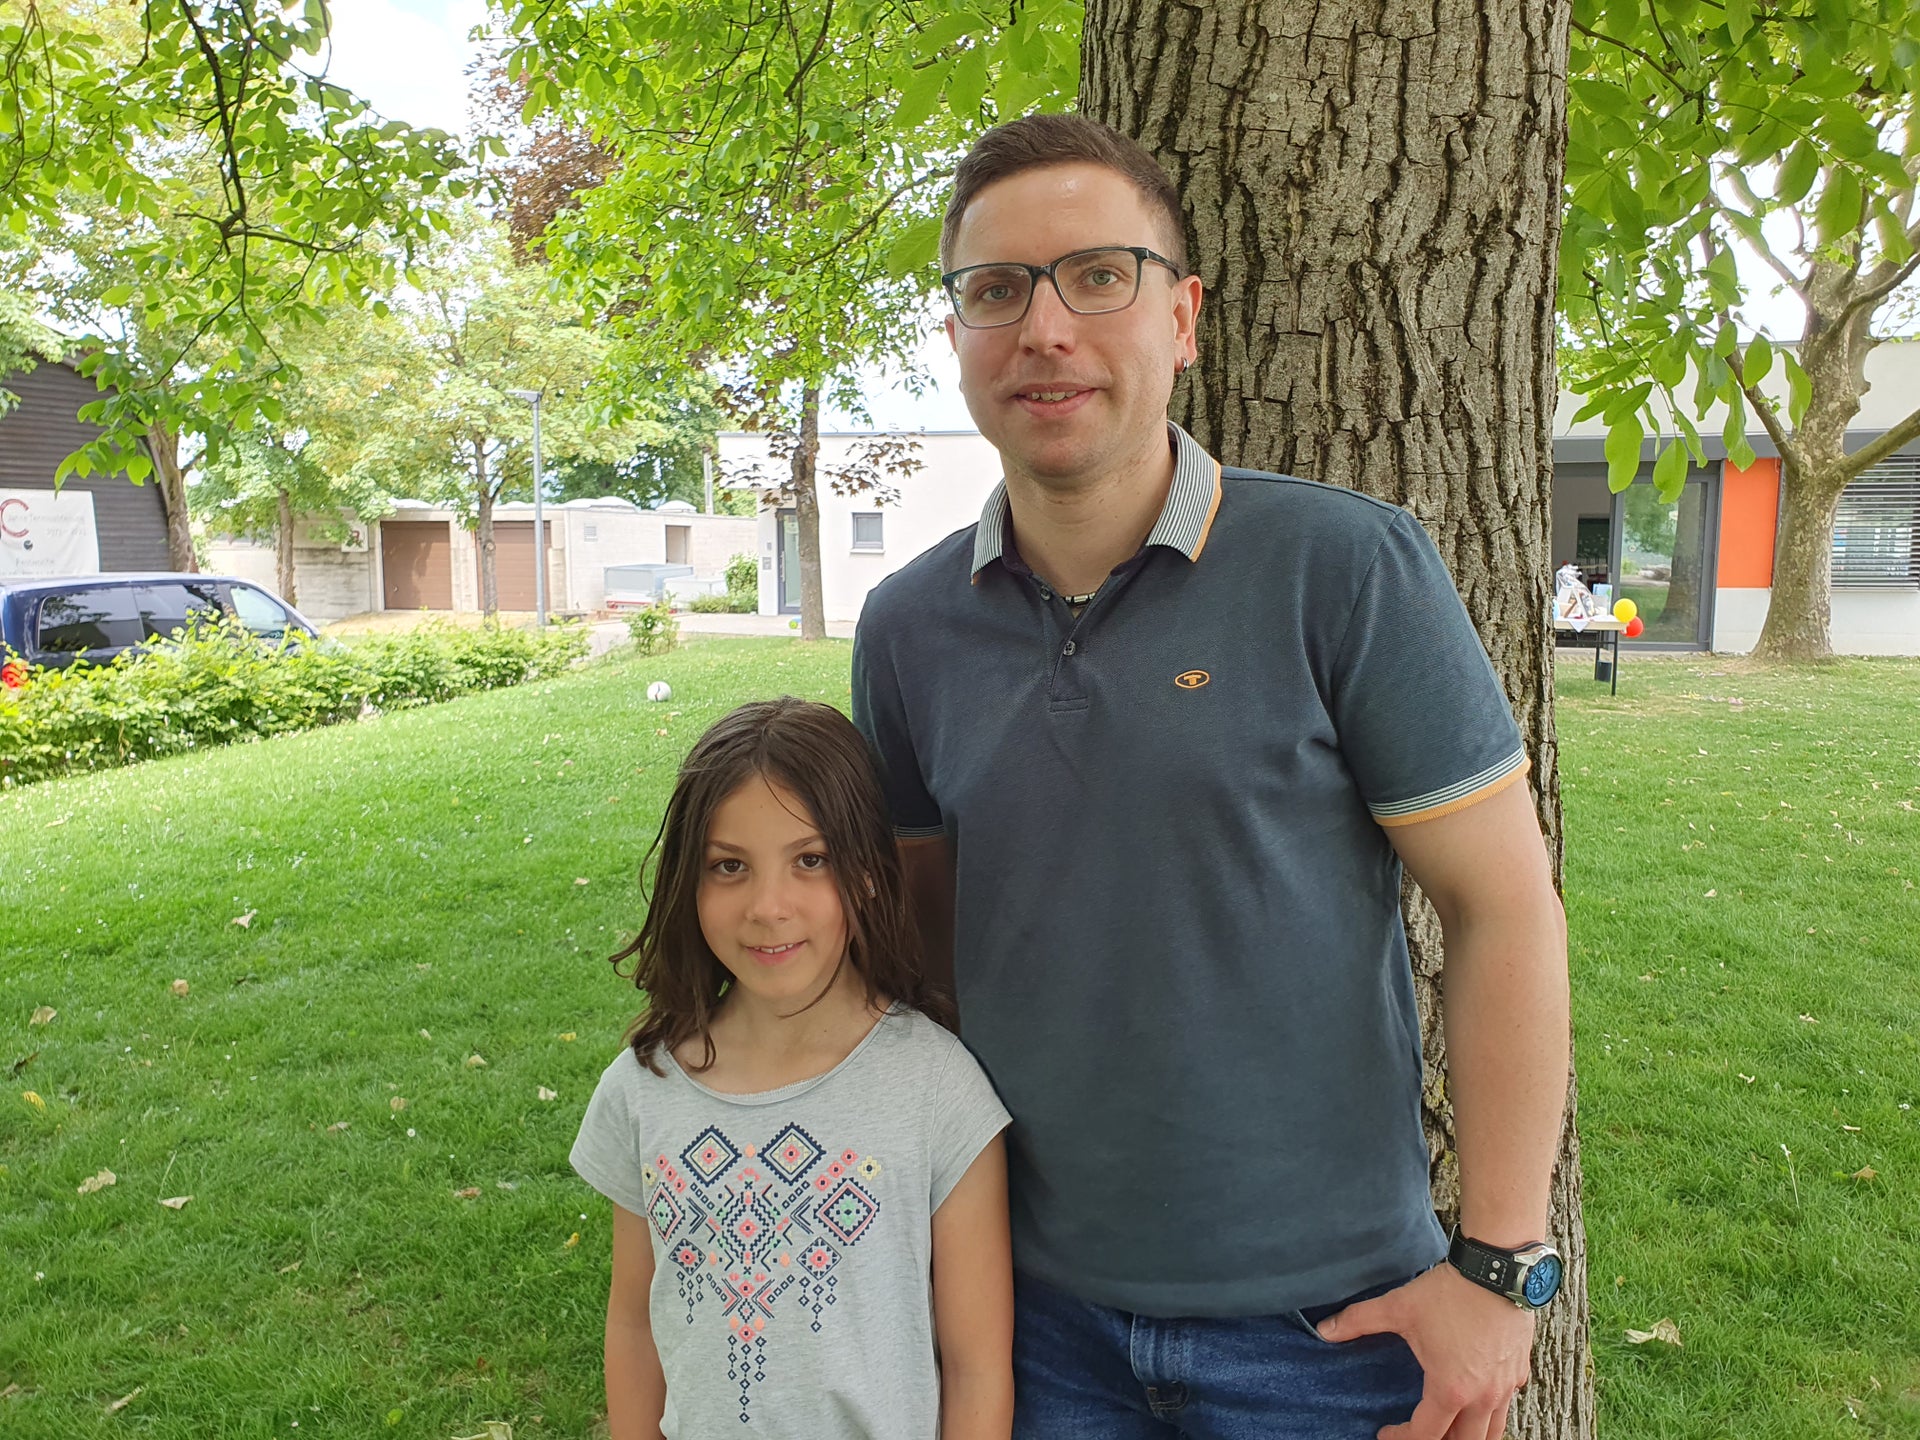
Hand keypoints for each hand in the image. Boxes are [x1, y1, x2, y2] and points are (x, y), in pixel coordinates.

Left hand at [1315, 1263, 1533, 1439]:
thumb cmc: (1450, 1293)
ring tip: (1450, 1427)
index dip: (1401, 1439)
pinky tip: (1480, 1396)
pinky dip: (1492, 1411)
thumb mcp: (1398, 1307)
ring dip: (1470, 1435)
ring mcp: (1506, 1386)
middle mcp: (1483, 1397)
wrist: (1496, 1270)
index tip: (1386, 1432)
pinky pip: (1508, 1404)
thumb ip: (1358, 1321)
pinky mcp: (1520, 1370)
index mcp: (1450, 1390)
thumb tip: (1324, 1330)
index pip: (1425, 1435)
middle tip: (1419, 1431)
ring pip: (1493, 1432)